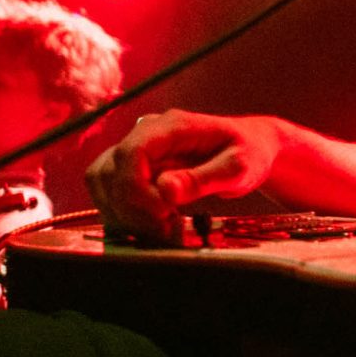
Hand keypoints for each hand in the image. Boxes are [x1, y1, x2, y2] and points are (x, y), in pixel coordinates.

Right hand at [85, 109, 279, 239]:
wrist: (253, 148)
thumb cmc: (250, 153)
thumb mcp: (238, 168)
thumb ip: (202, 179)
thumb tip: (165, 190)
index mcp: (173, 126)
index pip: (130, 152)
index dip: (135, 188)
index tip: (162, 212)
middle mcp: (148, 134)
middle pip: (110, 171)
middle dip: (133, 208)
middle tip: (169, 230)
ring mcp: (139, 150)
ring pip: (102, 182)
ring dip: (125, 213)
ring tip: (164, 230)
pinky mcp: (136, 169)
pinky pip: (111, 192)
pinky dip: (125, 214)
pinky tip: (155, 225)